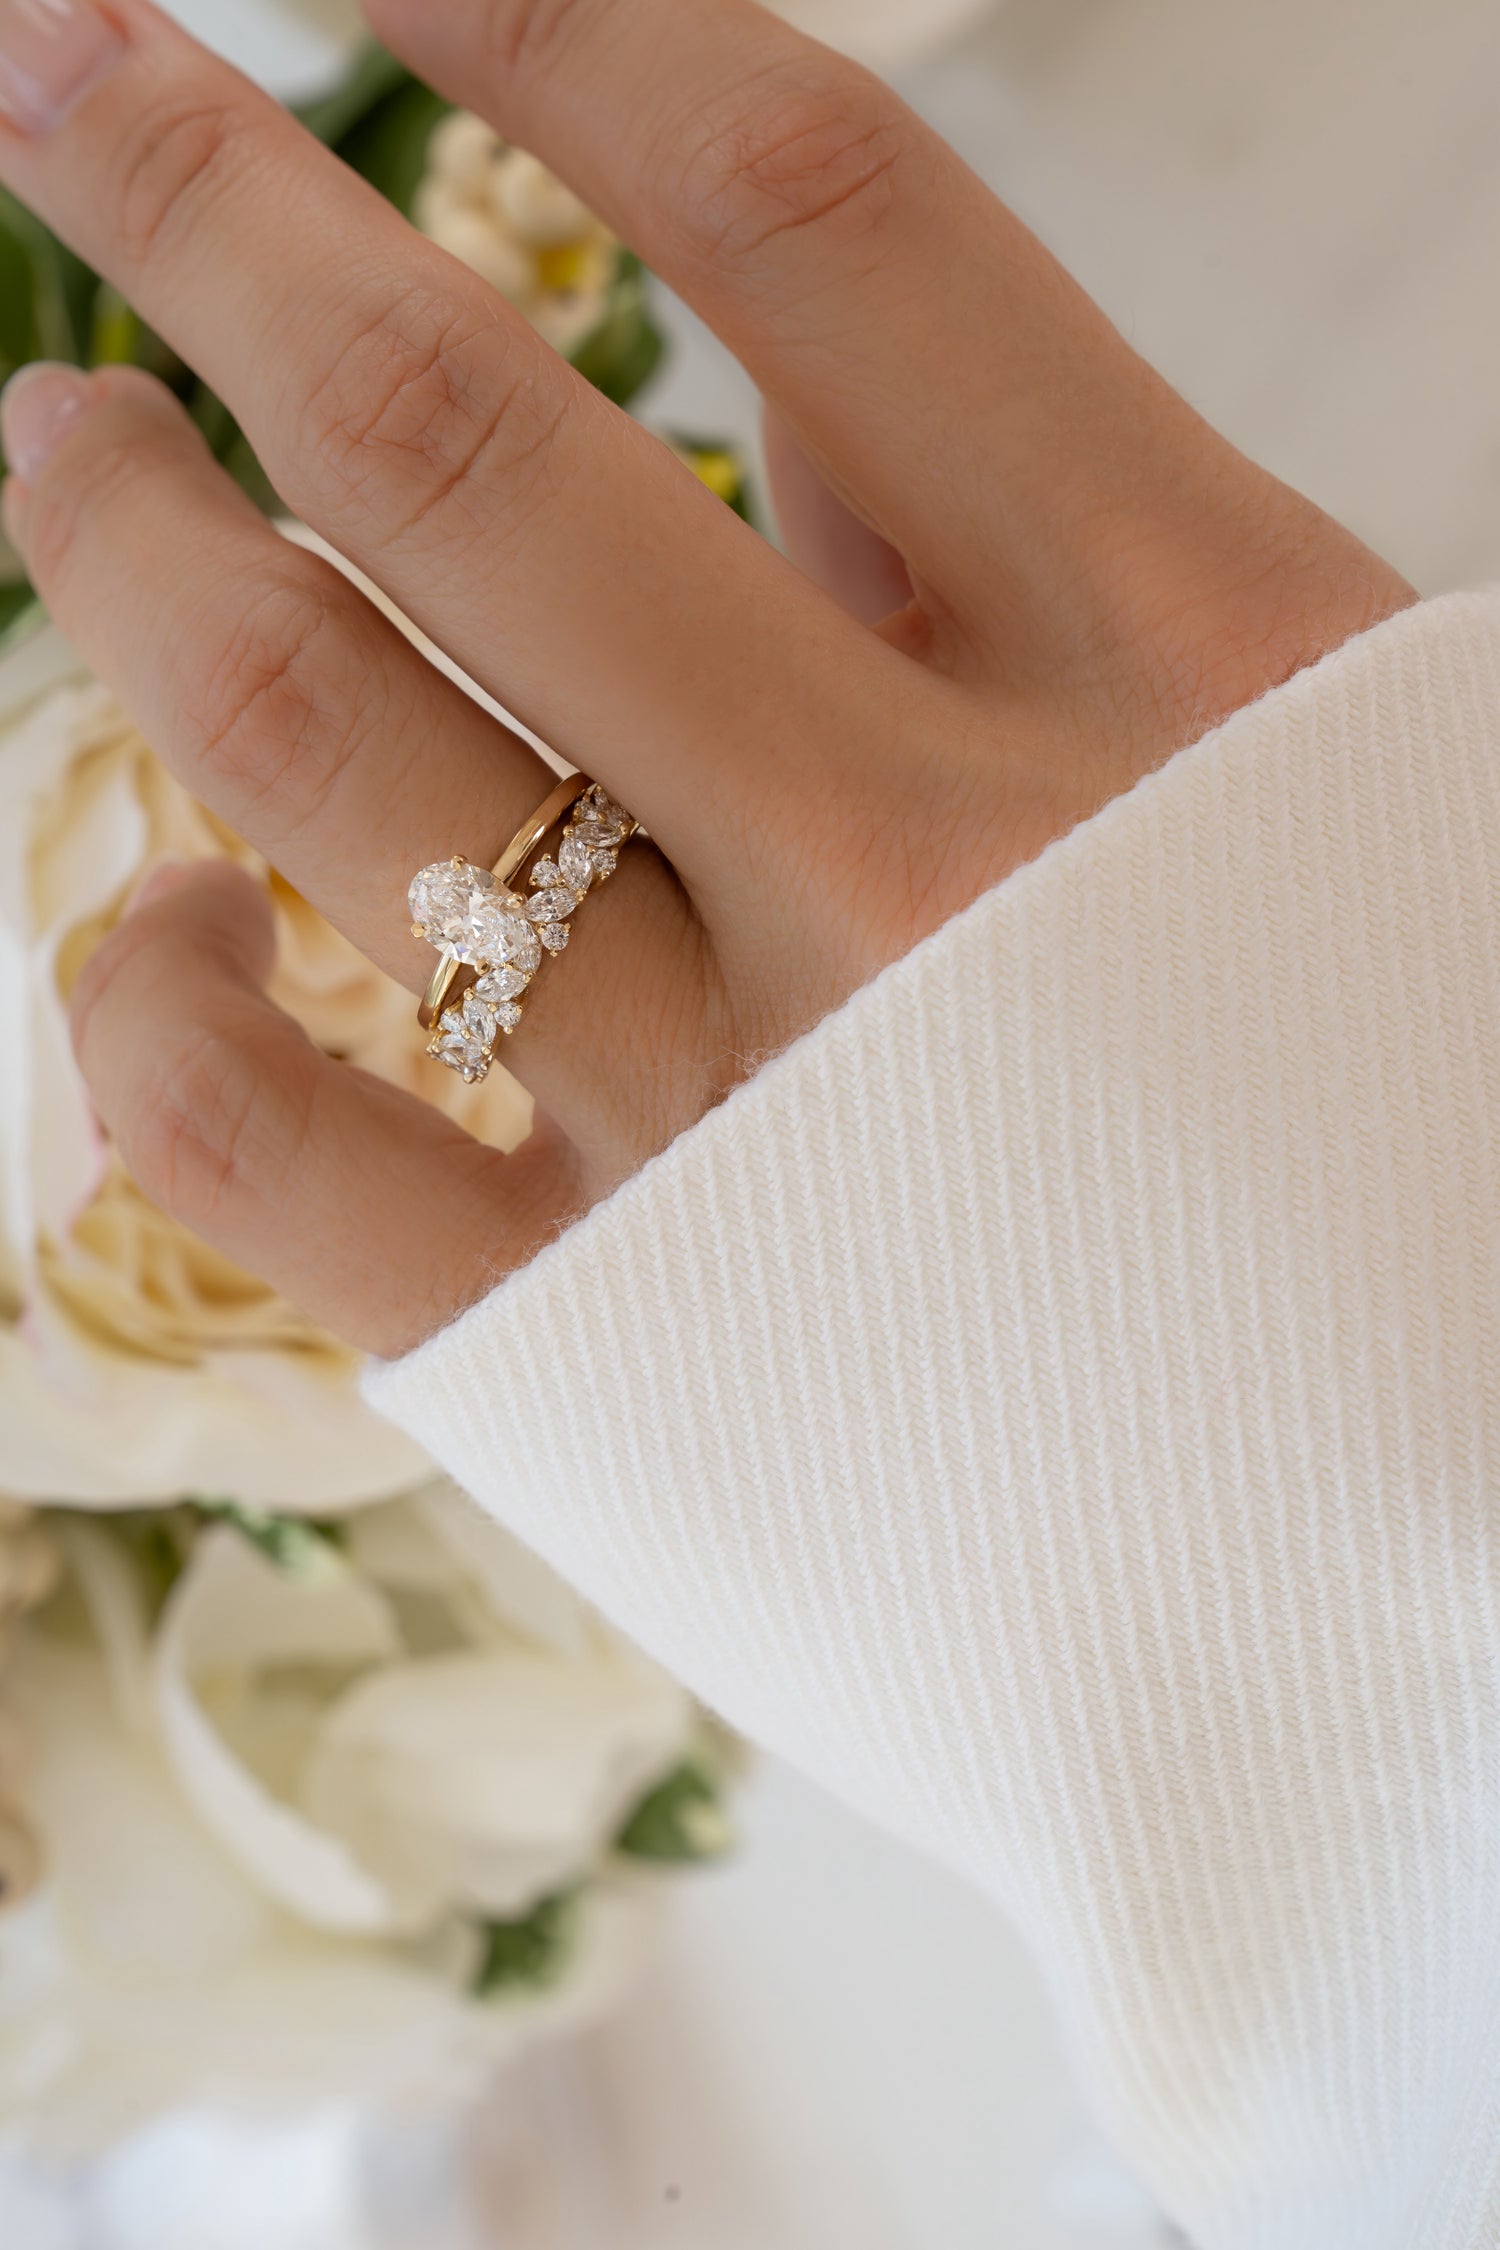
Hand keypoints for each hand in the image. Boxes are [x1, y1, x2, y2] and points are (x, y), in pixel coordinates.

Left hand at [0, 0, 1411, 1357]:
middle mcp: (934, 853)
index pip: (814, 203)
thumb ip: (1040, 559)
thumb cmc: (1429, 1146)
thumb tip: (791, 380)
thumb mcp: (1323, 772)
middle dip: (200, 193)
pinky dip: (134, 994)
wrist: (1466, 1584)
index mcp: (1185, 656)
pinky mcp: (609, 1359)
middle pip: (464, 428)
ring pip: (304, 729)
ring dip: (118, 537)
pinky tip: (151, 927)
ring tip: (57, 436)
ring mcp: (752, 1118)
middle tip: (52, 64)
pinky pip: (249, 1134)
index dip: (547, 13)